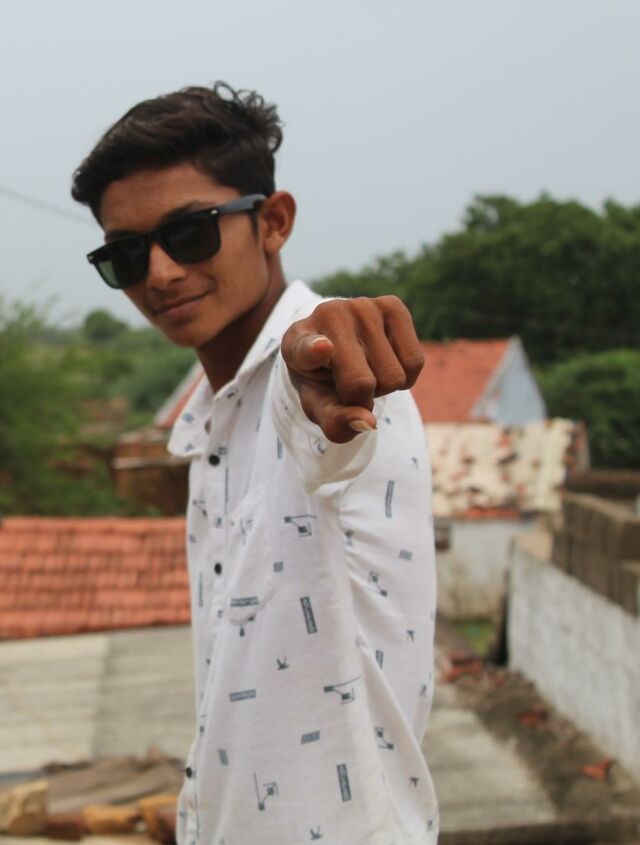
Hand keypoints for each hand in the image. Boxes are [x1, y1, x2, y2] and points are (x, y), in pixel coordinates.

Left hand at [281, 296, 423, 442]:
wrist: (337, 345)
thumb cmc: (324, 380)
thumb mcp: (320, 405)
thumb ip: (336, 422)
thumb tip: (369, 422)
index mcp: (296, 344)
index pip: (306, 348)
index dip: (314, 350)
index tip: (322, 347)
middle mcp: (328, 316)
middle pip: (362, 383)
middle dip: (363, 397)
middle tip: (350, 383)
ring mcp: (361, 306)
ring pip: (394, 376)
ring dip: (384, 386)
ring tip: (367, 369)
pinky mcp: (392, 305)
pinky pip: (415, 361)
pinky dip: (405, 377)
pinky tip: (386, 362)